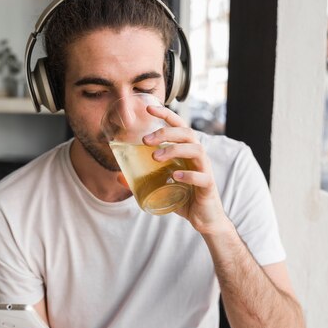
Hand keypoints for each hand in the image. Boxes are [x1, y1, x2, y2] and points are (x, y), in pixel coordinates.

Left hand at [143, 104, 228, 234]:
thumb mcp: (161, 186)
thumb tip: (118, 176)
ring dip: (174, 150)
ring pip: (196, 150)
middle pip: (187, 134)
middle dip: (166, 133)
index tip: (149, 108)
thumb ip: (142, 179)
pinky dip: (188, 175)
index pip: (179, 126)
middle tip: (145, 140)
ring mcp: (205, 170)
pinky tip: (174, 176)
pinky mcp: (208, 187)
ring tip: (155, 157)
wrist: (204, 219)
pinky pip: (202, 177)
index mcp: (187, 152)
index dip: (166, 115)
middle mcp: (198, 157)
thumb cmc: (184, 197)